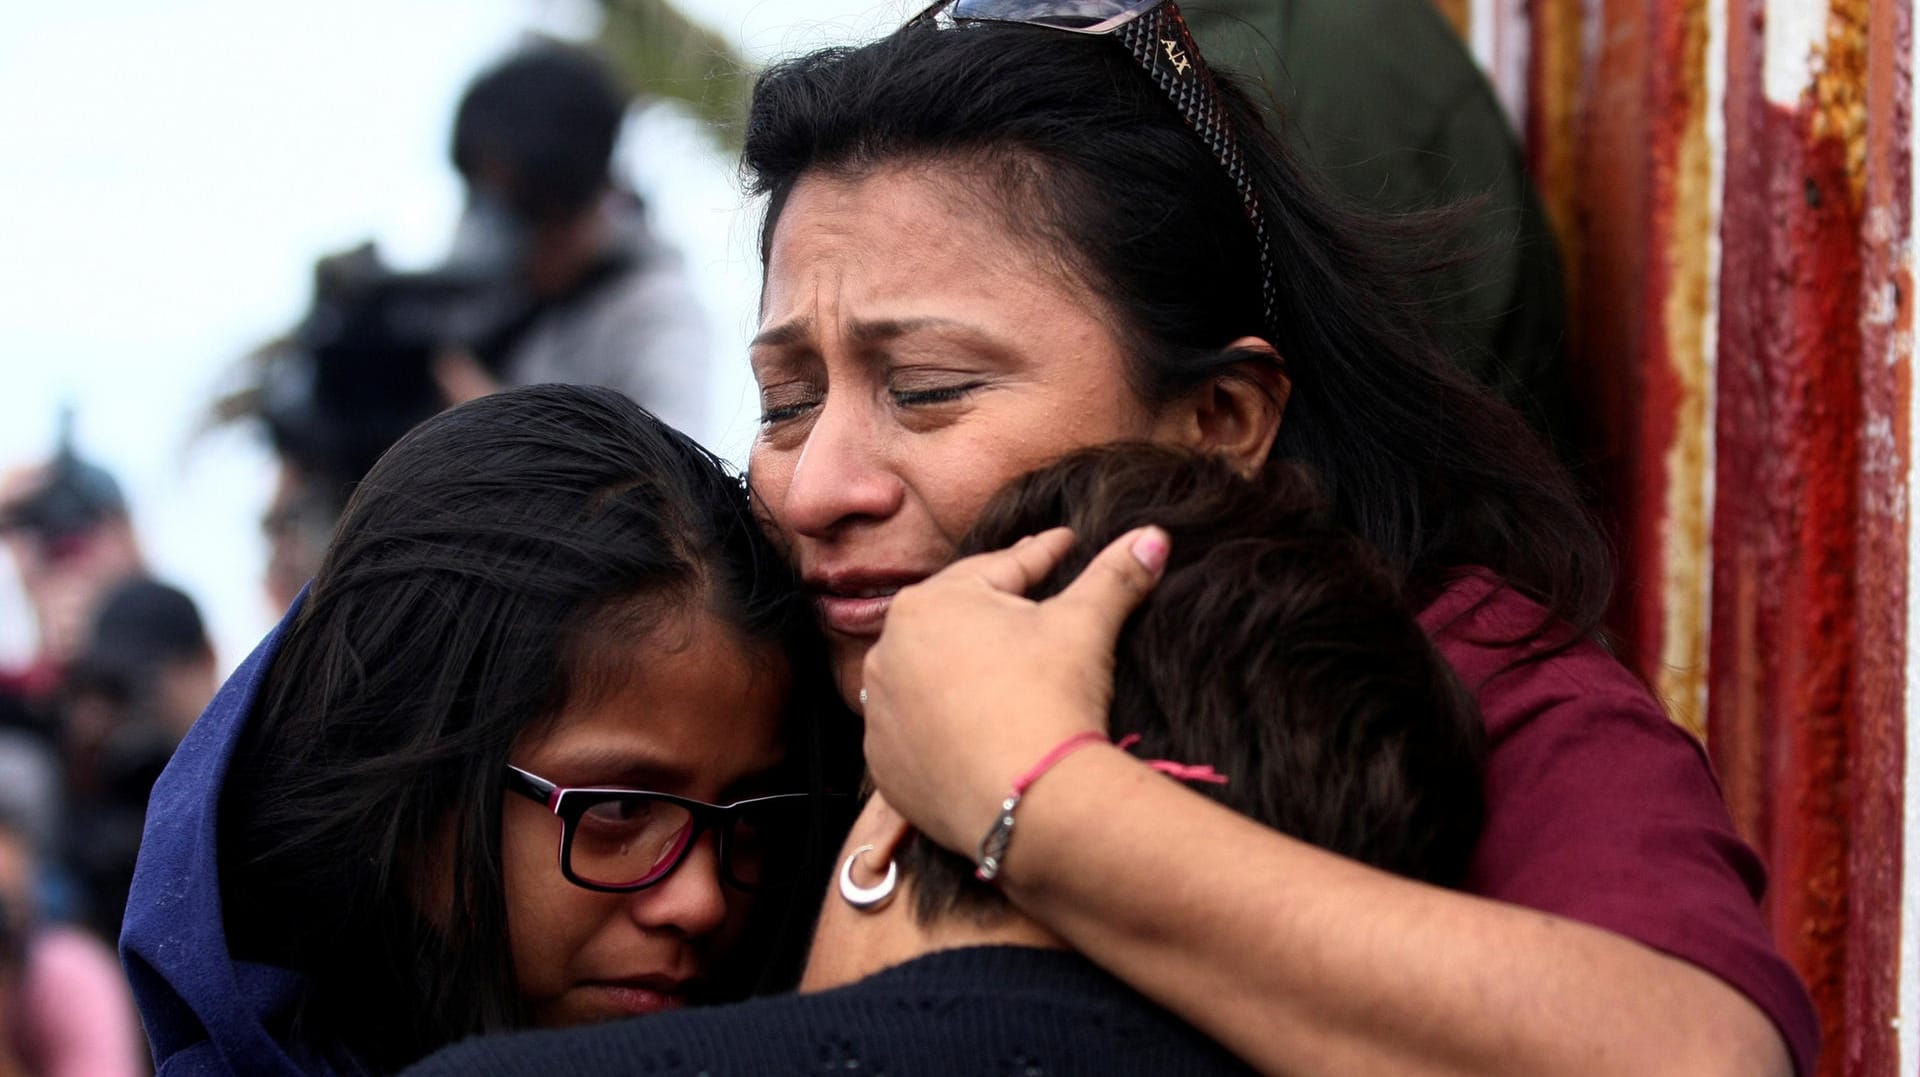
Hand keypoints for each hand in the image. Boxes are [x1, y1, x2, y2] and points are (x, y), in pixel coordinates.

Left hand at [859, 525, 1168, 853]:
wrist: (1030, 803)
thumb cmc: (1052, 698)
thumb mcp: (1085, 625)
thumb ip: (1115, 575)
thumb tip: (1155, 536)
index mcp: (929, 602)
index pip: (1001, 572)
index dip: (1043, 557)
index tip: (1065, 545)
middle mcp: (889, 651)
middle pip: (958, 623)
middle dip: (993, 610)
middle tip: (1028, 598)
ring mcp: (880, 712)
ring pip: (930, 676)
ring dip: (960, 668)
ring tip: (993, 664)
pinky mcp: (884, 764)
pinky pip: (916, 732)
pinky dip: (941, 726)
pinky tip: (967, 725)